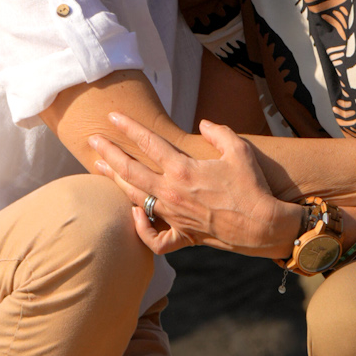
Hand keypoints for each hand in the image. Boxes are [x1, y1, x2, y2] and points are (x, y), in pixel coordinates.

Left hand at [91, 113, 296, 258]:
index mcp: (183, 170)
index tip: (113, 116)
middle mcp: (173, 193)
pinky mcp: (183, 236)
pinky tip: (136, 214)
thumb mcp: (239, 150)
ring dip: (115, 182)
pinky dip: (142, 229)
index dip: (129, 127)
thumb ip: (219, 132)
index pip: (148, 143)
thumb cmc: (252, 186)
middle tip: (92, 140)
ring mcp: (175, 217)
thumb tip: (204, 123)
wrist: (263, 227)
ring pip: (136, 199)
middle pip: (130, 171)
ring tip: (100, 167)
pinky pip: (155, 239)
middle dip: (109, 153)